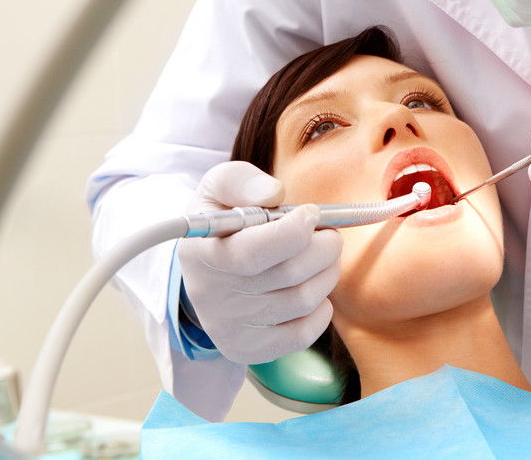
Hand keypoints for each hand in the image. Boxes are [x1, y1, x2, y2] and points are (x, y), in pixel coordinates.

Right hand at [177, 161, 341, 364]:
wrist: (205, 271)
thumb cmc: (222, 222)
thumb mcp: (219, 189)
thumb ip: (243, 181)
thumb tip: (274, 194)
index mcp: (201, 251)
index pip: (254, 251)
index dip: (294, 231)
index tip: (311, 213)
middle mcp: (211, 294)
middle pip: (290, 275)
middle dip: (324, 247)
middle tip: (329, 233)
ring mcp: (229, 327)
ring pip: (303, 300)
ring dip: (327, 272)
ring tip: (322, 256)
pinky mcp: (248, 349)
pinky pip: (303, 334)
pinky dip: (321, 309)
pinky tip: (312, 287)